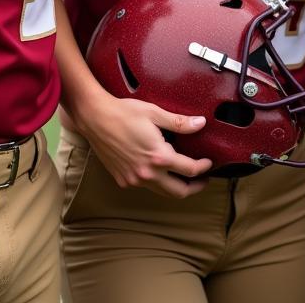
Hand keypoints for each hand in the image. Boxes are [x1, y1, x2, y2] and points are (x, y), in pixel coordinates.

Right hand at [76, 92, 212, 197]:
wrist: (95, 118)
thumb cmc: (124, 112)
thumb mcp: (155, 113)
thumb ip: (180, 123)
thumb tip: (201, 123)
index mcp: (158, 157)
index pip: (189, 170)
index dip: (203, 167)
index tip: (209, 163)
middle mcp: (146, 174)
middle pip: (178, 192)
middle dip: (194, 188)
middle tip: (203, 179)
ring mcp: (133, 180)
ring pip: (161, 191)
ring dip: (175, 186)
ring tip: (183, 175)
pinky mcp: (123, 180)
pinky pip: (145, 186)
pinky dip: (157, 181)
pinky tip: (159, 169)